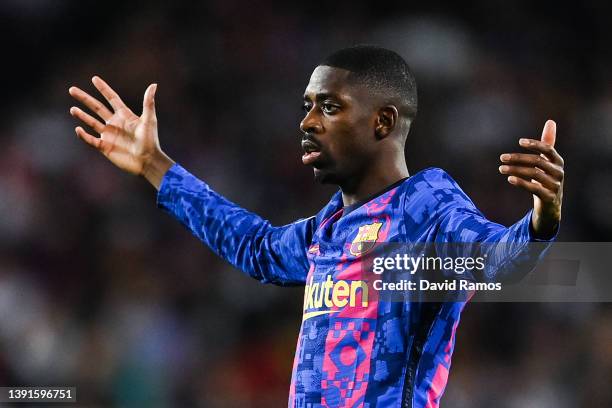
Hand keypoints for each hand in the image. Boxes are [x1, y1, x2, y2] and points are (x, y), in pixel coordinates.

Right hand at [69, 76, 172, 188]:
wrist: (147, 161)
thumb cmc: (150, 141)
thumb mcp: (149, 120)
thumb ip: (148, 102)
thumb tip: (154, 85)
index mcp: (125, 115)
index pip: (112, 99)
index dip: (103, 89)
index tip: (94, 79)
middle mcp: (115, 123)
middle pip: (97, 108)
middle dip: (85, 99)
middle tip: (72, 89)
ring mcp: (109, 135)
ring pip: (91, 122)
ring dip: (82, 115)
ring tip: (72, 109)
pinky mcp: (105, 147)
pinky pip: (91, 140)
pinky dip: (84, 136)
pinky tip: (78, 129)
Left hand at [499, 120, 563, 238]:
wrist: (551, 204)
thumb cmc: (547, 178)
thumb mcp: (547, 161)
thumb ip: (547, 142)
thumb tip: (551, 121)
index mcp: (558, 161)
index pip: (548, 149)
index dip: (535, 144)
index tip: (520, 142)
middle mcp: (559, 172)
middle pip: (537, 161)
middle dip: (518, 158)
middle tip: (502, 158)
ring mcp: (555, 185)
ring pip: (534, 174)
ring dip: (516, 170)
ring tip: (501, 168)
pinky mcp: (549, 198)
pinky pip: (534, 189)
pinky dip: (521, 183)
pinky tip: (509, 179)